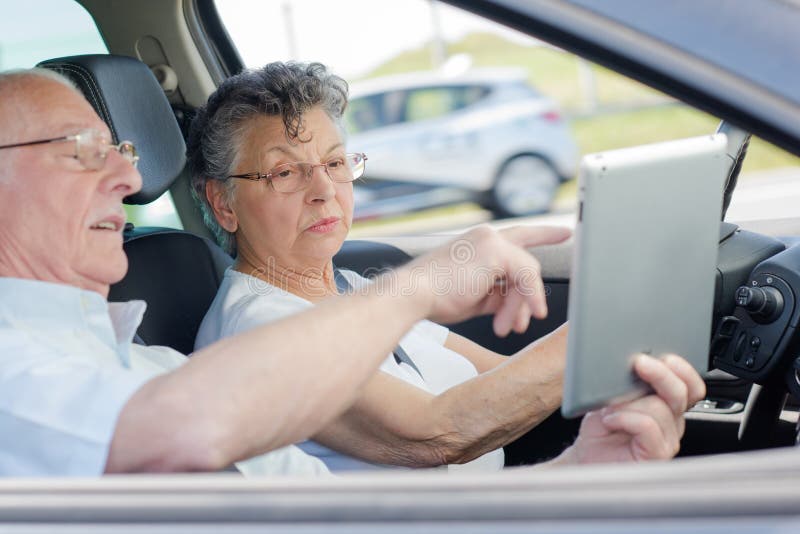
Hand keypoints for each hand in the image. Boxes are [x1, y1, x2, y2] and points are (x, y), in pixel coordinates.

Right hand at [400, 225, 570, 336]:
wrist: (412, 295)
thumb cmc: (433, 298)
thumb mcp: (474, 296)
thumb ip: (497, 294)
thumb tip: (516, 304)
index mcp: (477, 244)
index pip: (518, 237)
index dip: (543, 235)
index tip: (564, 233)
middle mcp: (486, 236)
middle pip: (526, 261)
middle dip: (533, 292)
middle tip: (536, 315)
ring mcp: (491, 240)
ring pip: (527, 274)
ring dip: (520, 306)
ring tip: (507, 327)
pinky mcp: (496, 250)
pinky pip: (526, 277)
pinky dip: (525, 300)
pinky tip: (515, 319)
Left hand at [561, 354, 705, 463]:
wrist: (586, 461)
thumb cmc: (599, 432)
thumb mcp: (611, 398)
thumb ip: (626, 383)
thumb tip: (630, 360)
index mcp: (666, 407)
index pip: (691, 385)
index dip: (682, 369)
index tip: (662, 355)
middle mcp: (671, 423)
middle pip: (682, 392)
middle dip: (660, 373)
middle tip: (638, 363)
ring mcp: (666, 440)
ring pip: (660, 407)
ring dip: (629, 402)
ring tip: (609, 408)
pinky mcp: (656, 455)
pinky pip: (648, 425)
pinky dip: (625, 418)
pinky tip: (610, 421)